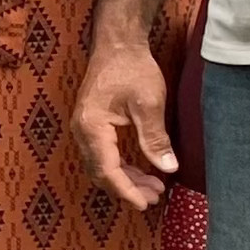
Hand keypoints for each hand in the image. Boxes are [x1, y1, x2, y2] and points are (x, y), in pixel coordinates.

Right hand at [71, 33, 176, 210]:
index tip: (145, 204)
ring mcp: (83, 129)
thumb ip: (155, 138)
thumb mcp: (148, 104)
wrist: (117, 45)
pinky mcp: (91, 126)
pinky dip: (121, 167)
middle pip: (101, 173)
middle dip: (127, 189)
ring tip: (153, 187)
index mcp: (92, 127)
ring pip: (101, 166)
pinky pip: (103, 155)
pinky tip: (141, 169)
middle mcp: (81, 131)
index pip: (107, 170)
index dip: (126, 191)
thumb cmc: (132, 69)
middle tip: (154, 198)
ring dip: (125, 180)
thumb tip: (168, 169)